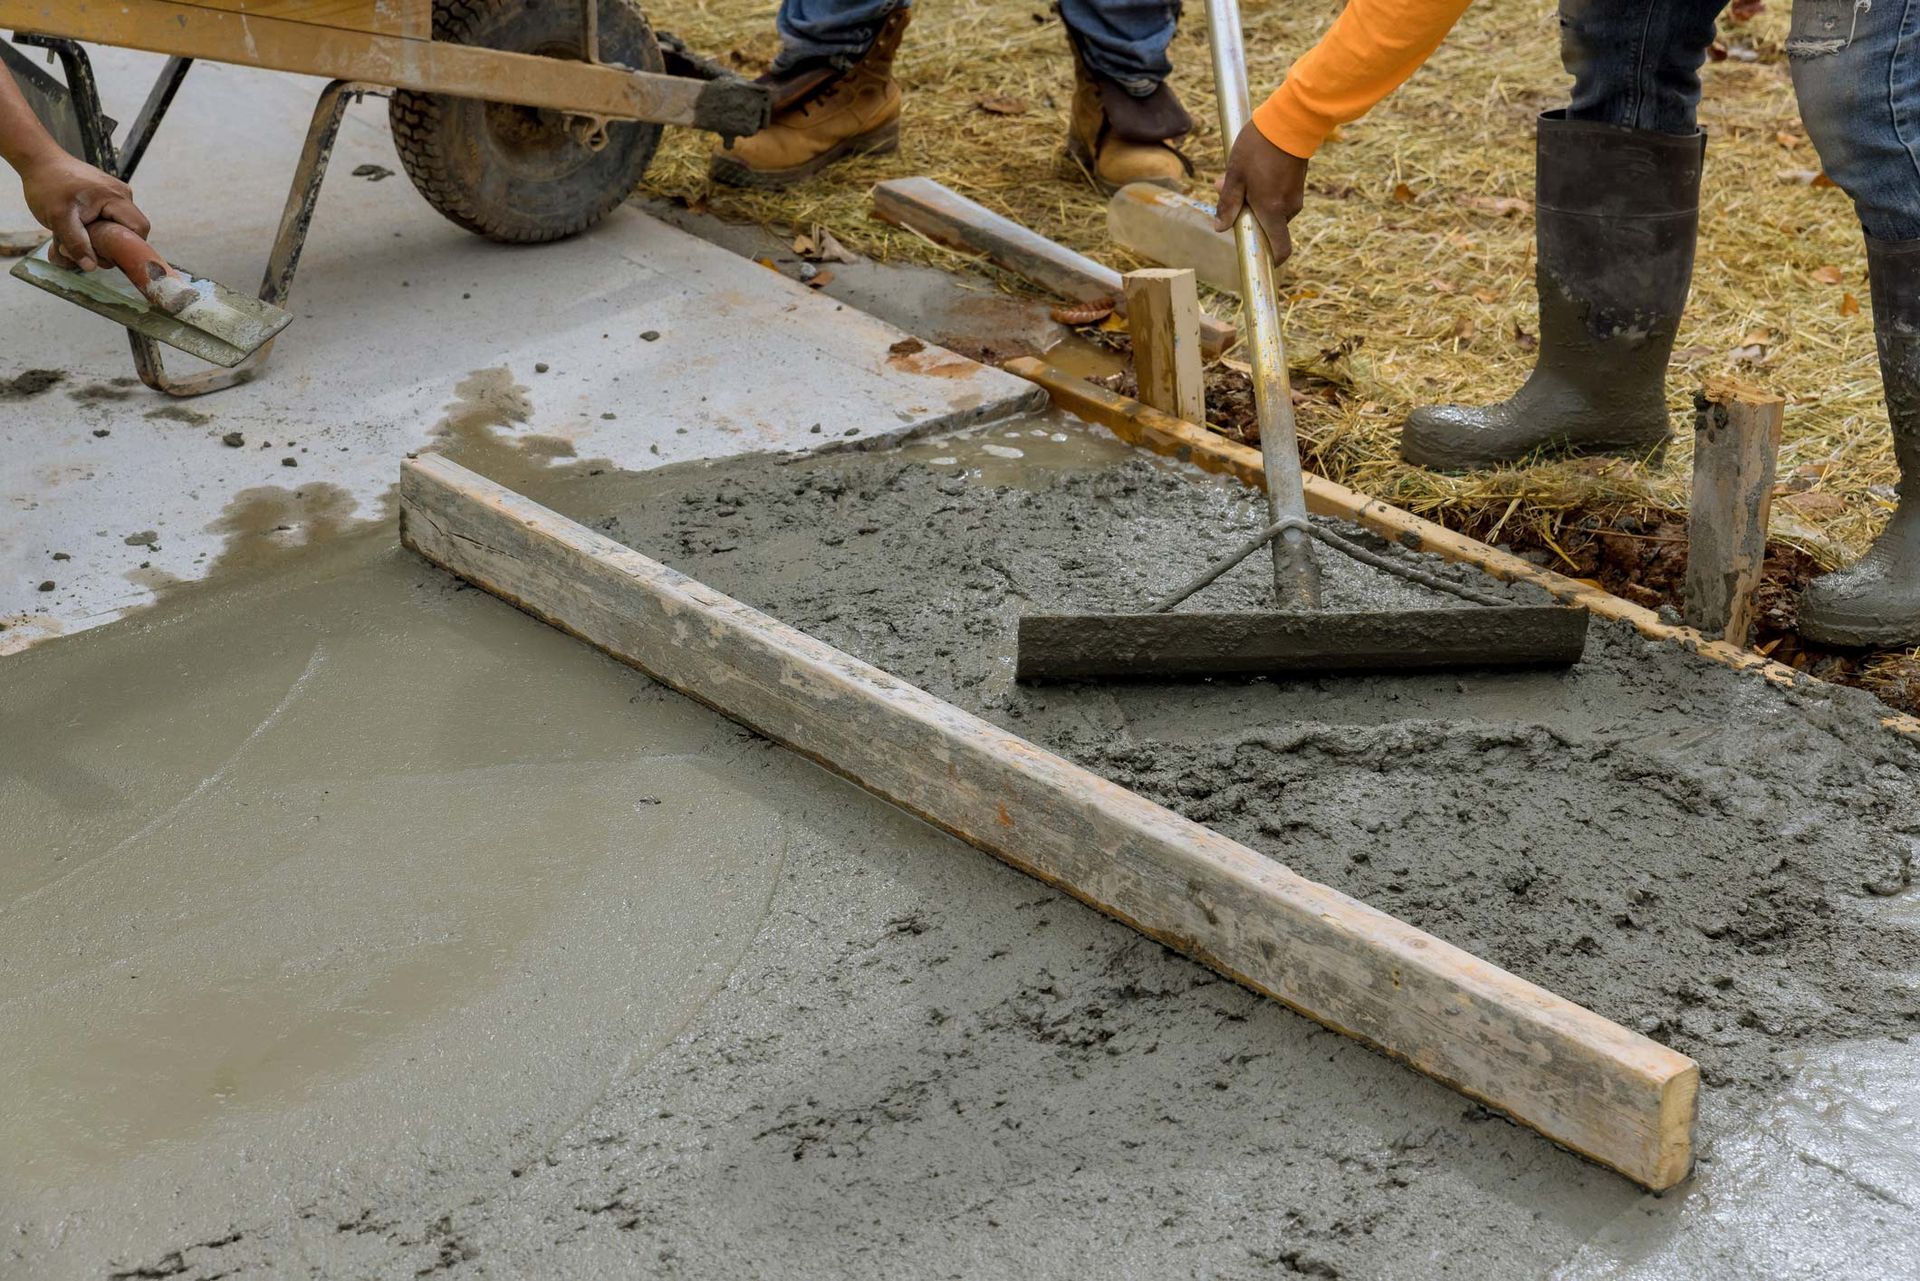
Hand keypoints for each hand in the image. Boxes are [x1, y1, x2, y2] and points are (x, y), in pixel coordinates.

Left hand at [17, 151, 149, 271]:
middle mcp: (121, 195)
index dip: (128, 247)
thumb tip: (91, 267)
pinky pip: (108, 219)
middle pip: (130, 231)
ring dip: (98, 238)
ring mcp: (114, 195)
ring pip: (117, 227)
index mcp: (117, 197)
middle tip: (83, 246)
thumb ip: (76, 243)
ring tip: (74, 234)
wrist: (38, 159)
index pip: (139, 229)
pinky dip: (93, 228)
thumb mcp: (58, 218)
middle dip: (108, 245)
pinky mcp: (105, 196)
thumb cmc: (48, 183)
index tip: (105, 253)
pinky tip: (76, 227)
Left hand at [1213, 124, 1308, 265]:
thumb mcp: (1235, 175)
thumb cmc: (1260, 147)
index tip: (1255, 260)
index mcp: (1272, 211)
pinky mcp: (1298, 183)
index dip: (1269, 260)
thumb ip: (1228, 204)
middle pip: (1267, 226)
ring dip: (1253, 200)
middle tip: (1225, 188)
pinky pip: (1278, 197)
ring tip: (1237, 174)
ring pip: (1271, 209)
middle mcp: (1288, 209)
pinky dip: (1264, 191)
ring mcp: (1296, 196)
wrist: (1291, 119)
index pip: (1280, 250)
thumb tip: (1220, 228)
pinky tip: (1253, 168)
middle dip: (1247, 215)